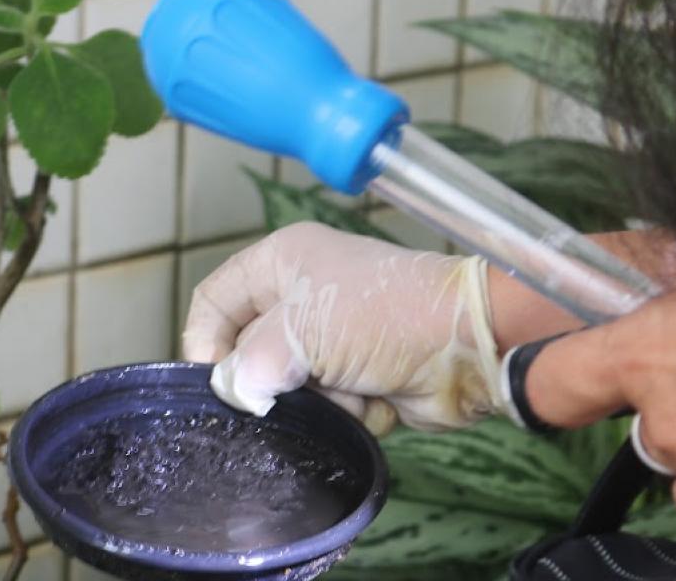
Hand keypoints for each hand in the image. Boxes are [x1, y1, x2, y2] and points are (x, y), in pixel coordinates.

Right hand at [181, 222, 503, 433]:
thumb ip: (251, 361)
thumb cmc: (390, 314)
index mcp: (283, 264)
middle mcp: (303, 299)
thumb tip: (235, 392)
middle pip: (251, 355)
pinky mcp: (360, 378)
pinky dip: (352, 412)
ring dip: (320, 401)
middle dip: (278, 381)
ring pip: (289, 392)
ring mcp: (333, 341)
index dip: (206, 342)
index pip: (215, 302)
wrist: (468, 346)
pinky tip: (378, 396)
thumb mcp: (303, 328)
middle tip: (298, 386)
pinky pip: (328, 410)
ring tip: (352, 387)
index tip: (215, 383)